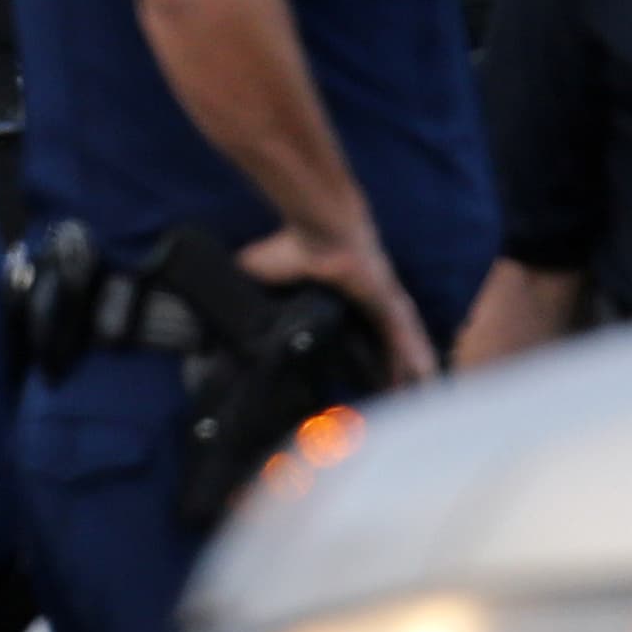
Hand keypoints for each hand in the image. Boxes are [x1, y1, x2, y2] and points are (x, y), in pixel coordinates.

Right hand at [241, 222, 438, 387]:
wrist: (316, 227)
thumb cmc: (292, 246)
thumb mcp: (259, 276)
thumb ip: (242, 300)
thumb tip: (205, 323)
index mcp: (344, 305)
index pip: (356, 340)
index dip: (361, 364)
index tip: (359, 389)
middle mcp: (367, 307)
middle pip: (383, 350)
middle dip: (389, 376)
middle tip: (393, 404)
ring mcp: (382, 305)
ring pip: (400, 349)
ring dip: (407, 374)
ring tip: (416, 400)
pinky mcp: (390, 302)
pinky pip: (408, 337)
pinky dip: (417, 358)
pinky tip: (427, 379)